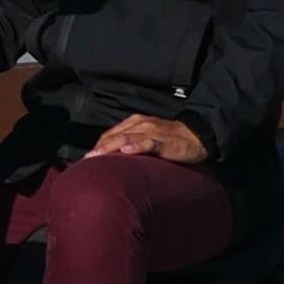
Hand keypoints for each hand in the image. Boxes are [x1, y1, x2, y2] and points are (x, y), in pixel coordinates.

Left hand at [89, 114, 208, 164]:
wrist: (196, 136)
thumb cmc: (170, 140)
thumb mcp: (147, 140)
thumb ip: (131, 146)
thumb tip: (114, 160)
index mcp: (134, 124)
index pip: (110, 134)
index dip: (98, 146)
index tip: (87, 159)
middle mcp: (140, 124)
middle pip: (114, 135)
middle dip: (99, 148)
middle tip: (87, 160)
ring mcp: (151, 131)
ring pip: (126, 137)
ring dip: (111, 147)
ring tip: (98, 156)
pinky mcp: (163, 140)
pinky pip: (148, 142)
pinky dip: (136, 146)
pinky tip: (127, 151)